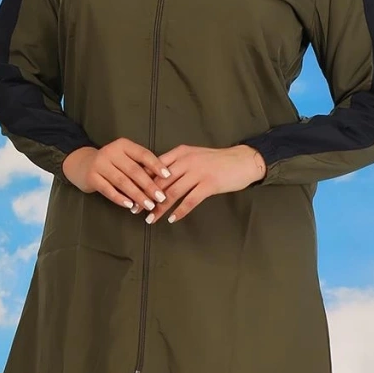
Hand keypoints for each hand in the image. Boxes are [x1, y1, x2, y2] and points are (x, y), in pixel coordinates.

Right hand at [61, 139, 172, 211]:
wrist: (82, 164)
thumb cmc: (110, 163)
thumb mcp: (124, 157)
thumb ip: (139, 165)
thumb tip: (161, 181)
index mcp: (123, 145)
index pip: (143, 154)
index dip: (156, 165)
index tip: (168, 176)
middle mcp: (111, 152)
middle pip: (134, 170)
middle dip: (149, 185)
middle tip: (161, 197)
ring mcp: (100, 164)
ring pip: (122, 182)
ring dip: (137, 195)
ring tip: (149, 205)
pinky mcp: (92, 177)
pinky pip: (108, 190)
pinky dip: (120, 199)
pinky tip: (130, 206)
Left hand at [143, 144, 266, 224]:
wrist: (242, 160)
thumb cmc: (217, 161)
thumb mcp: (194, 155)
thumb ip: (177, 164)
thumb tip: (157, 178)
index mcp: (180, 153)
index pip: (155, 167)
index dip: (141, 181)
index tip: (131, 193)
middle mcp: (186, 161)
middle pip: (160, 182)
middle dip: (145, 197)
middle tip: (135, 210)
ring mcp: (198, 173)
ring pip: (172, 193)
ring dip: (159, 208)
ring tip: (150, 219)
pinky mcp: (209, 184)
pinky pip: (190, 200)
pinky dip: (180, 211)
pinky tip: (172, 219)